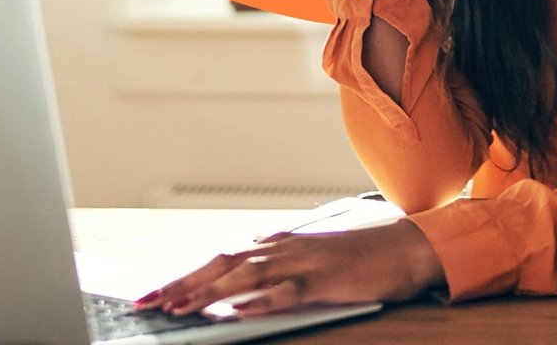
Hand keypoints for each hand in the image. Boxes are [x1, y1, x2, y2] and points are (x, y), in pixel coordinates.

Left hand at [138, 220, 444, 317]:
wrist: (408, 246)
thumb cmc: (362, 257)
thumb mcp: (312, 259)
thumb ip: (278, 266)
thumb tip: (241, 277)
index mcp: (278, 245)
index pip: (221, 259)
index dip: (185, 276)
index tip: (154, 294)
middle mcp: (284, 249)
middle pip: (223, 264)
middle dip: (182, 283)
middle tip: (148, 302)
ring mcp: (305, 263)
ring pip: (246, 276)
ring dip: (209, 292)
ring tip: (179, 307)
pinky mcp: (326, 280)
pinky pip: (288, 291)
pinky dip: (261, 300)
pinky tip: (239, 310)